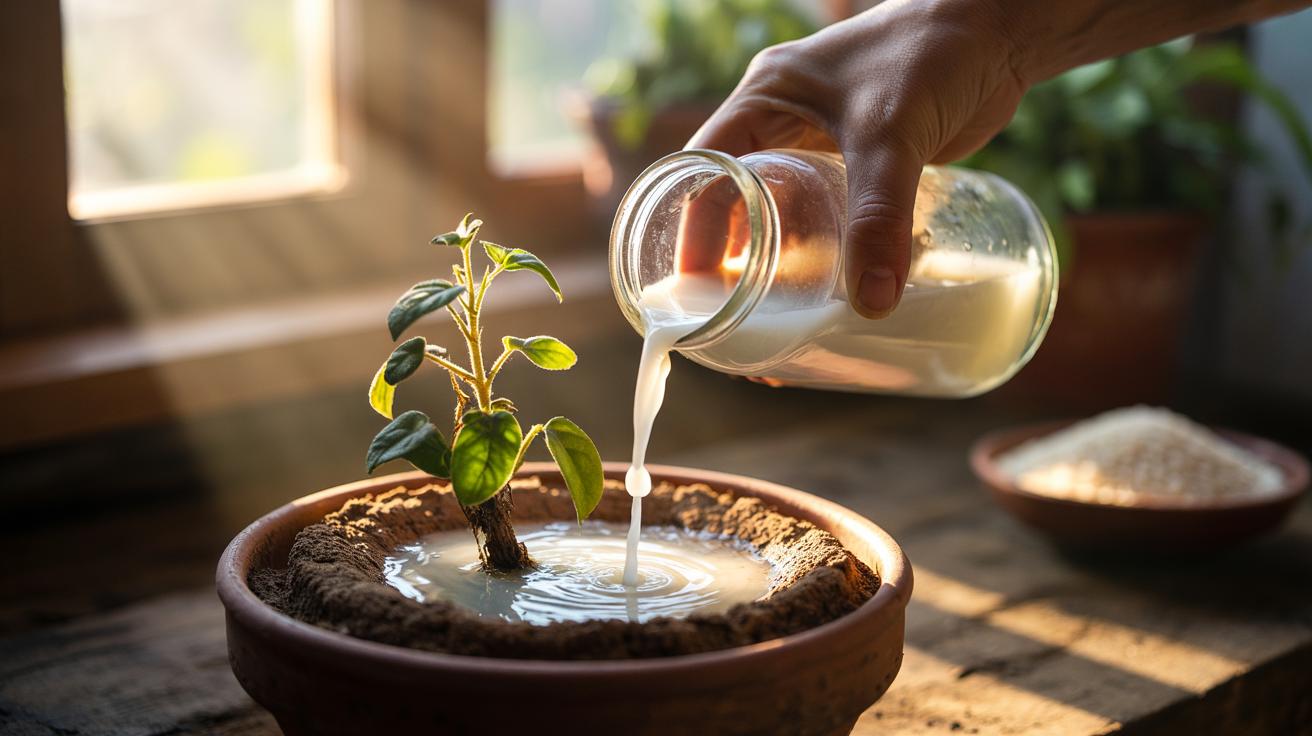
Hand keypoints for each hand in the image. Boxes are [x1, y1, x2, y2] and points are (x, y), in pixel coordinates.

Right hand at [689, 0, 1029, 317]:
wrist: (1000, 31)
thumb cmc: (932, 54)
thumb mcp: (892, 137)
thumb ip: (879, 216)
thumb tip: (872, 303)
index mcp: (763, 97)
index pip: (704, 168)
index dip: (692, 226)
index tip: (694, 284)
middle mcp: (783, 119)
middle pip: (735, 196)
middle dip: (729, 254)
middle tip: (730, 316)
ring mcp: (823, 140)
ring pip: (781, 208)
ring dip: (775, 256)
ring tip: (771, 317)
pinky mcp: (864, 160)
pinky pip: (826, 212)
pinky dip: (820, 247)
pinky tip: (826, 288)